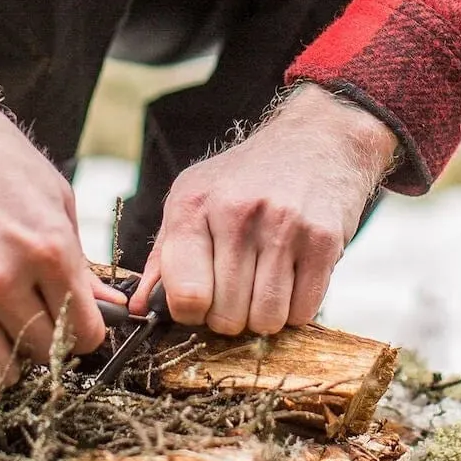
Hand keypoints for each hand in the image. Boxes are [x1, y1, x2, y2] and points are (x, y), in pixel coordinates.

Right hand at [0, 78, 121, 389]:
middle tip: (42, 317)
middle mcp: (2, 278)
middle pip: (44, 355)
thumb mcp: (54, 198)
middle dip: (51, 343)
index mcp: (47, 248)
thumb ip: (80, 261)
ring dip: (8, 355)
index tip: (80, 323)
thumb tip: (109, 306)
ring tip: (5, 322)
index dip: (88, 332)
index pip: (85, 333)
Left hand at [134, 84, 397, 335]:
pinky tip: (293, 275)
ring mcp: (283, 225)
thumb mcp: (194, 197)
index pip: (186, 296)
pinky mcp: (323, 240)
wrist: (314, 140)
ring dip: (266, 315)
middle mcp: (236, 212)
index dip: (192, 312)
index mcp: (194, 205)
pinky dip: (297, 308)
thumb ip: (164, 256)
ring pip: (267, 320)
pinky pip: (303, 312)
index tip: (202, 299)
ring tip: (267, 280)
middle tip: (240, 287)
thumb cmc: (246, 176)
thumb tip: (137, 309)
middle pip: (227, 317)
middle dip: (232, 315)